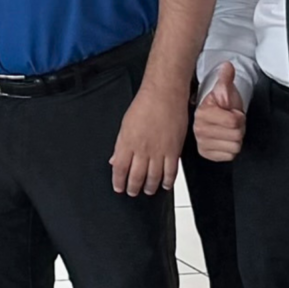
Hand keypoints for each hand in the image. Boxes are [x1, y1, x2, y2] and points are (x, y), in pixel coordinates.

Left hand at [109, 78, 187, 195]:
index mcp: (127, 143)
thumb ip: (120, 145)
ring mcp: (159, 151)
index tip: (118, 187)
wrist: (164, 95)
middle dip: (133, 188)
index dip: (118, 181)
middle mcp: (142, 149)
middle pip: (136, 176)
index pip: (119, 169)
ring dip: (150, 187)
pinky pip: (171, 171)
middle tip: (132, 192)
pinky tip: (166, 185)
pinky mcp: (174, 150)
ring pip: (154, 177)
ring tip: (147, 191)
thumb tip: (114, 160)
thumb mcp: (124, 125)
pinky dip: (168, 181)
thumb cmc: (144, 105)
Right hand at [193, 62, 245, 161]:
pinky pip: (229, 156)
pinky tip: (224, 139)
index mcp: (203, 114)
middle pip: (236, 135)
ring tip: (228, 130)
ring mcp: (202, 143)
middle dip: (238, 128)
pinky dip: (230, 149)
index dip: (239, 116)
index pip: (234, 122)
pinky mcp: (206, 154)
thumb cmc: (220, 104)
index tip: (232, 112)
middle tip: (231, 122)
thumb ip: (226, 78)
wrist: (215, 115)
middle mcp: (199, 130)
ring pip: (234, 146)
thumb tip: (227, 67)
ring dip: (235, 139)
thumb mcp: (225, 89)